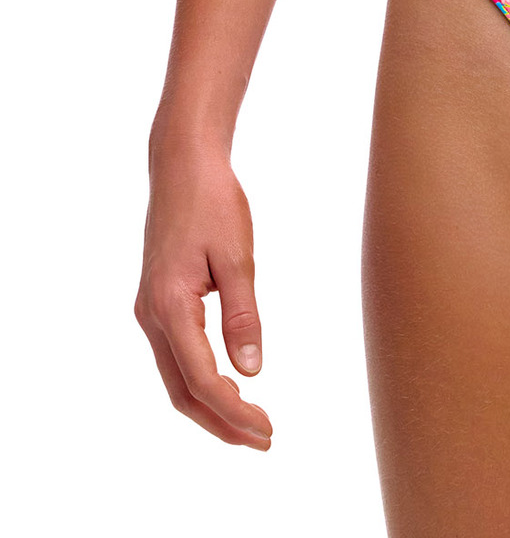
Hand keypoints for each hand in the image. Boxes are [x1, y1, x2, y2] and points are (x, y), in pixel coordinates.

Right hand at [134, 135, 272, 448]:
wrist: (183, 164)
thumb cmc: (213, 202)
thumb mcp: (236, 255)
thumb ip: (243, 314)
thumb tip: (251, 370)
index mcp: (169, 306)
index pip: (201, 379)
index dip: (234, 410)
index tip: (267, 428)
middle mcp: (151, 316)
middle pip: (182, 391)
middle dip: (221, 423)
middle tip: (264, 439)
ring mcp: (150, 311)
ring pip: (175, 377)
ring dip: (210, 407)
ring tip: (249, 425)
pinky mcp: (157, 302)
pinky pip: (175, 357)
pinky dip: (199, 382)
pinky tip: (227, 386)